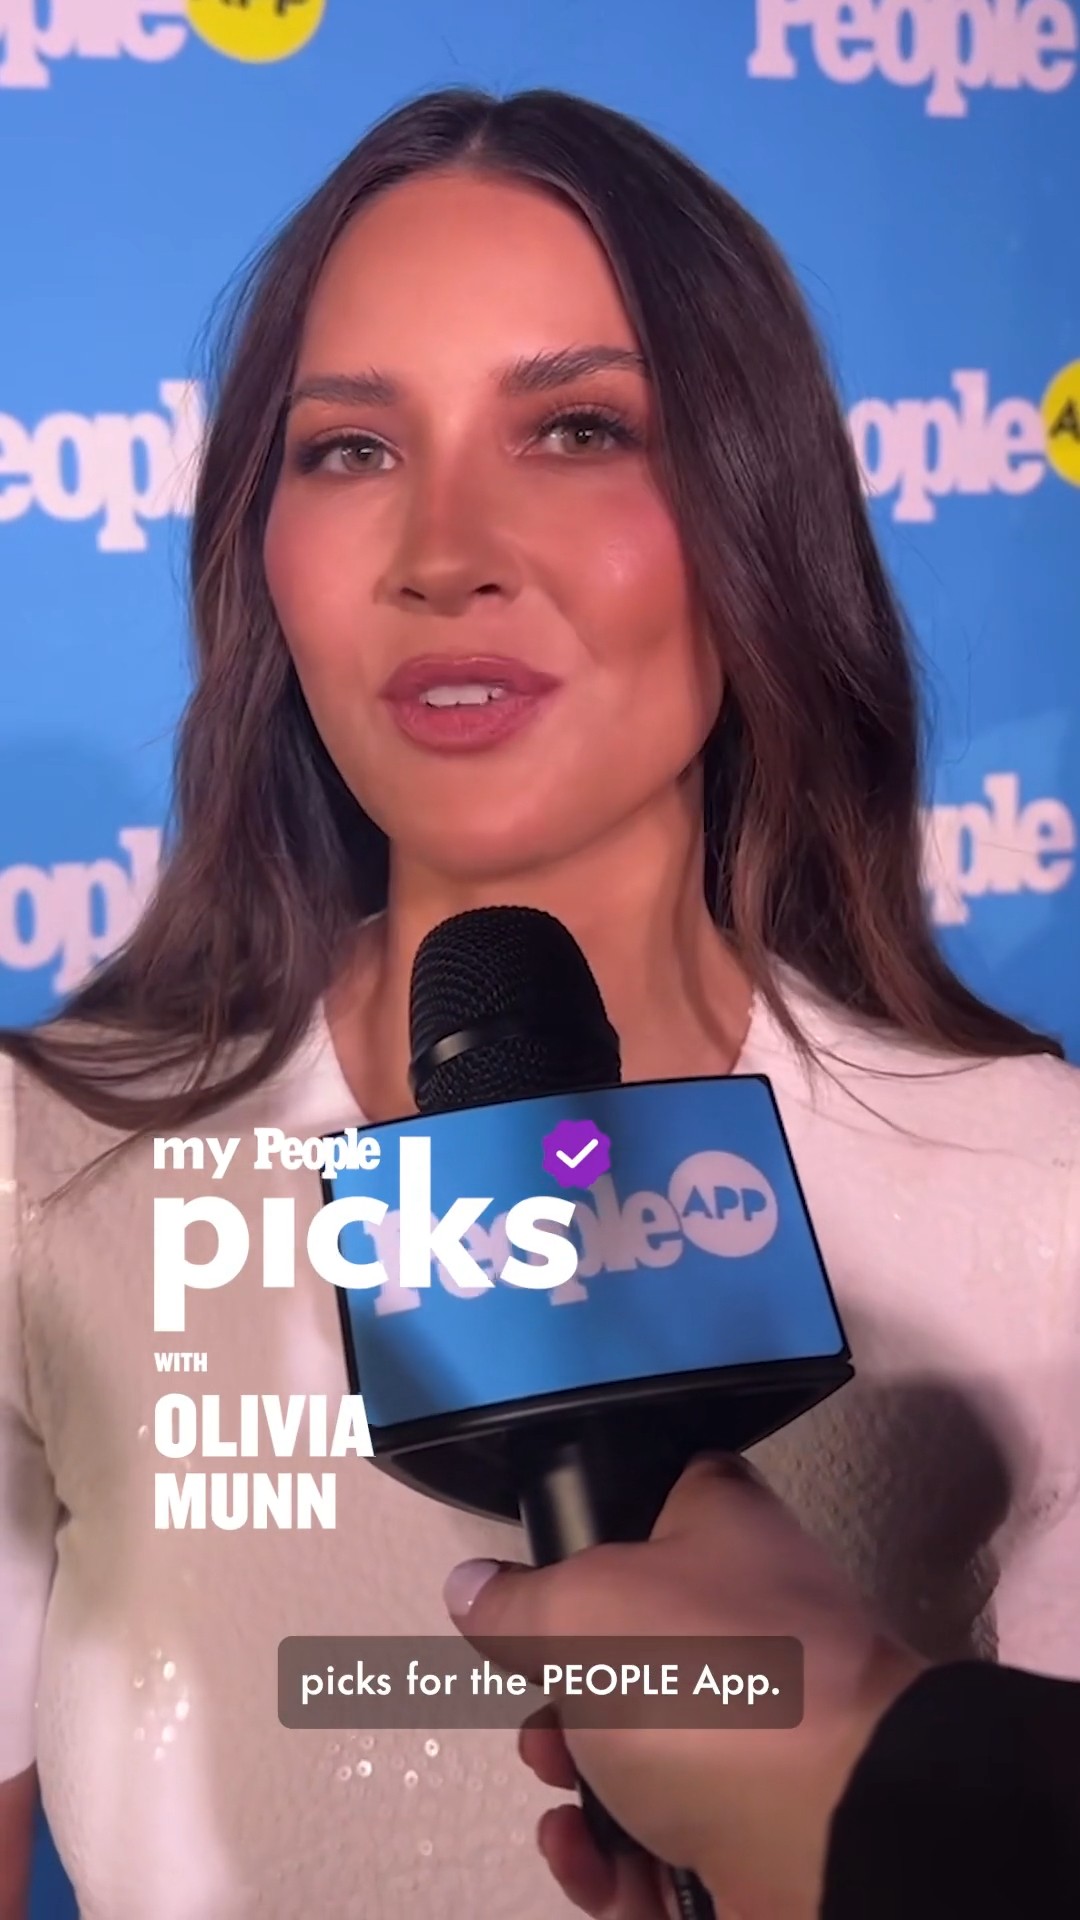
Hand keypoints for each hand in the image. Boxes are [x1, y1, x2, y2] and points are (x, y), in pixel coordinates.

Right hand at [443, 1456, 926, 1919]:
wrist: (843, 1832)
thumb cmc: (714, 1683)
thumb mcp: (580, 1611)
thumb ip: (515, 1603)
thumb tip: (474, 1589)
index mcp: (725, 1534)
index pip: (662, 1496)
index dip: (595, 1531)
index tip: (543, 1581)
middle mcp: (750, 1625)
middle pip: (631, 1648)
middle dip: (561, 1699)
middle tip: (542, 1724)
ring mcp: (763, 1736)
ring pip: (642, 1756)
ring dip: (580, 1790)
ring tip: (566, 1810)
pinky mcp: (761, 1833)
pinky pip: (666, 1844)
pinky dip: (618, 1862)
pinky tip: (592, 1864)